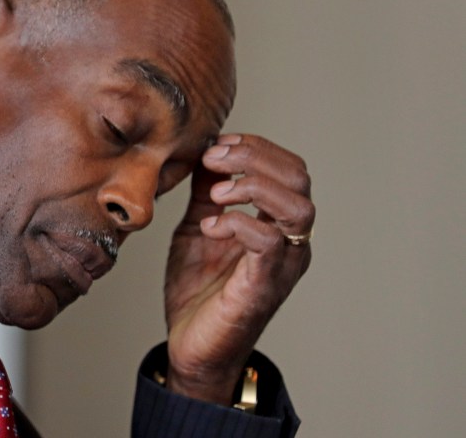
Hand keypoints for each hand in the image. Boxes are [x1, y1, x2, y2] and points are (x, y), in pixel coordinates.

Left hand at [163, 134, 313, 403]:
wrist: (193, 347)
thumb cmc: (200, 290)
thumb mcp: (199, 226)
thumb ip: (206, 192)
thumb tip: (206, 151)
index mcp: (278, 223)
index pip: (288, 167)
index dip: (255, 146)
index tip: (216, 143)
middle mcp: (290, 241)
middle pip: (298, 178)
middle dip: (254, 157)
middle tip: (214, 158)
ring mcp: (282, 264)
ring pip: (298, 208)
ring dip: (253, 187)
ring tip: (215, 194)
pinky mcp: (263, 285)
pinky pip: (269, 242)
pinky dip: (238, 222)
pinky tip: (210, 226)